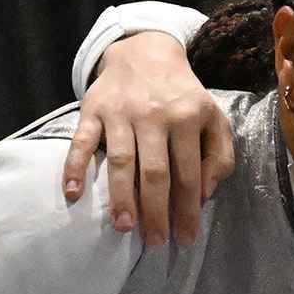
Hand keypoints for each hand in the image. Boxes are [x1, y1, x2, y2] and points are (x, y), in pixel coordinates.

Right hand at [61, 32, 233, 244]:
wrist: (146, 52)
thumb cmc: (184, 96)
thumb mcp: (214, 119)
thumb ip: (220, 157)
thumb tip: (205, 194)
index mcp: (189, 119)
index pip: (189, 174)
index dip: (188, 210)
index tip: (185, 238)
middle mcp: (155, 116)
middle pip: (155, 173)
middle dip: (156, 212)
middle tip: (154, 242)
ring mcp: (122, 112)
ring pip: (121, 161)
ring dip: (121, 197)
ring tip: (124, 228)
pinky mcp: (94, 108)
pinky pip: (82, 140)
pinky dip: (75, 166)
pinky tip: (74, 193)